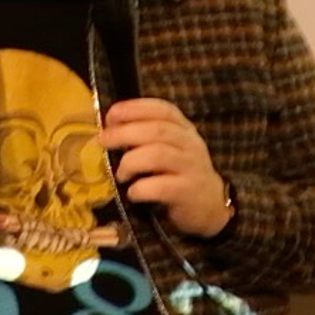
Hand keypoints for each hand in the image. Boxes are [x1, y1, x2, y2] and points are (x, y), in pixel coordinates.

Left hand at [96, 98, 230, 235]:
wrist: (211, 206)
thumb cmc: (181, 174)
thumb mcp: (172, 149)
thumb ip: (148, 137)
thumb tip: (110, 130)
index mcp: (185, 130)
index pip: (163, 110)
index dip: (135, 109)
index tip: (111, 115)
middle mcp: (191, 145)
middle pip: (156, 131)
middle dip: (124, 133)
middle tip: (103, 142)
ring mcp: (192, 168)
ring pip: (158, 155)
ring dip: (130, 162)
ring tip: (121, 174)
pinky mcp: (188, 192)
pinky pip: (161, 187)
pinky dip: (140, 189)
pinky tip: (133, 193)